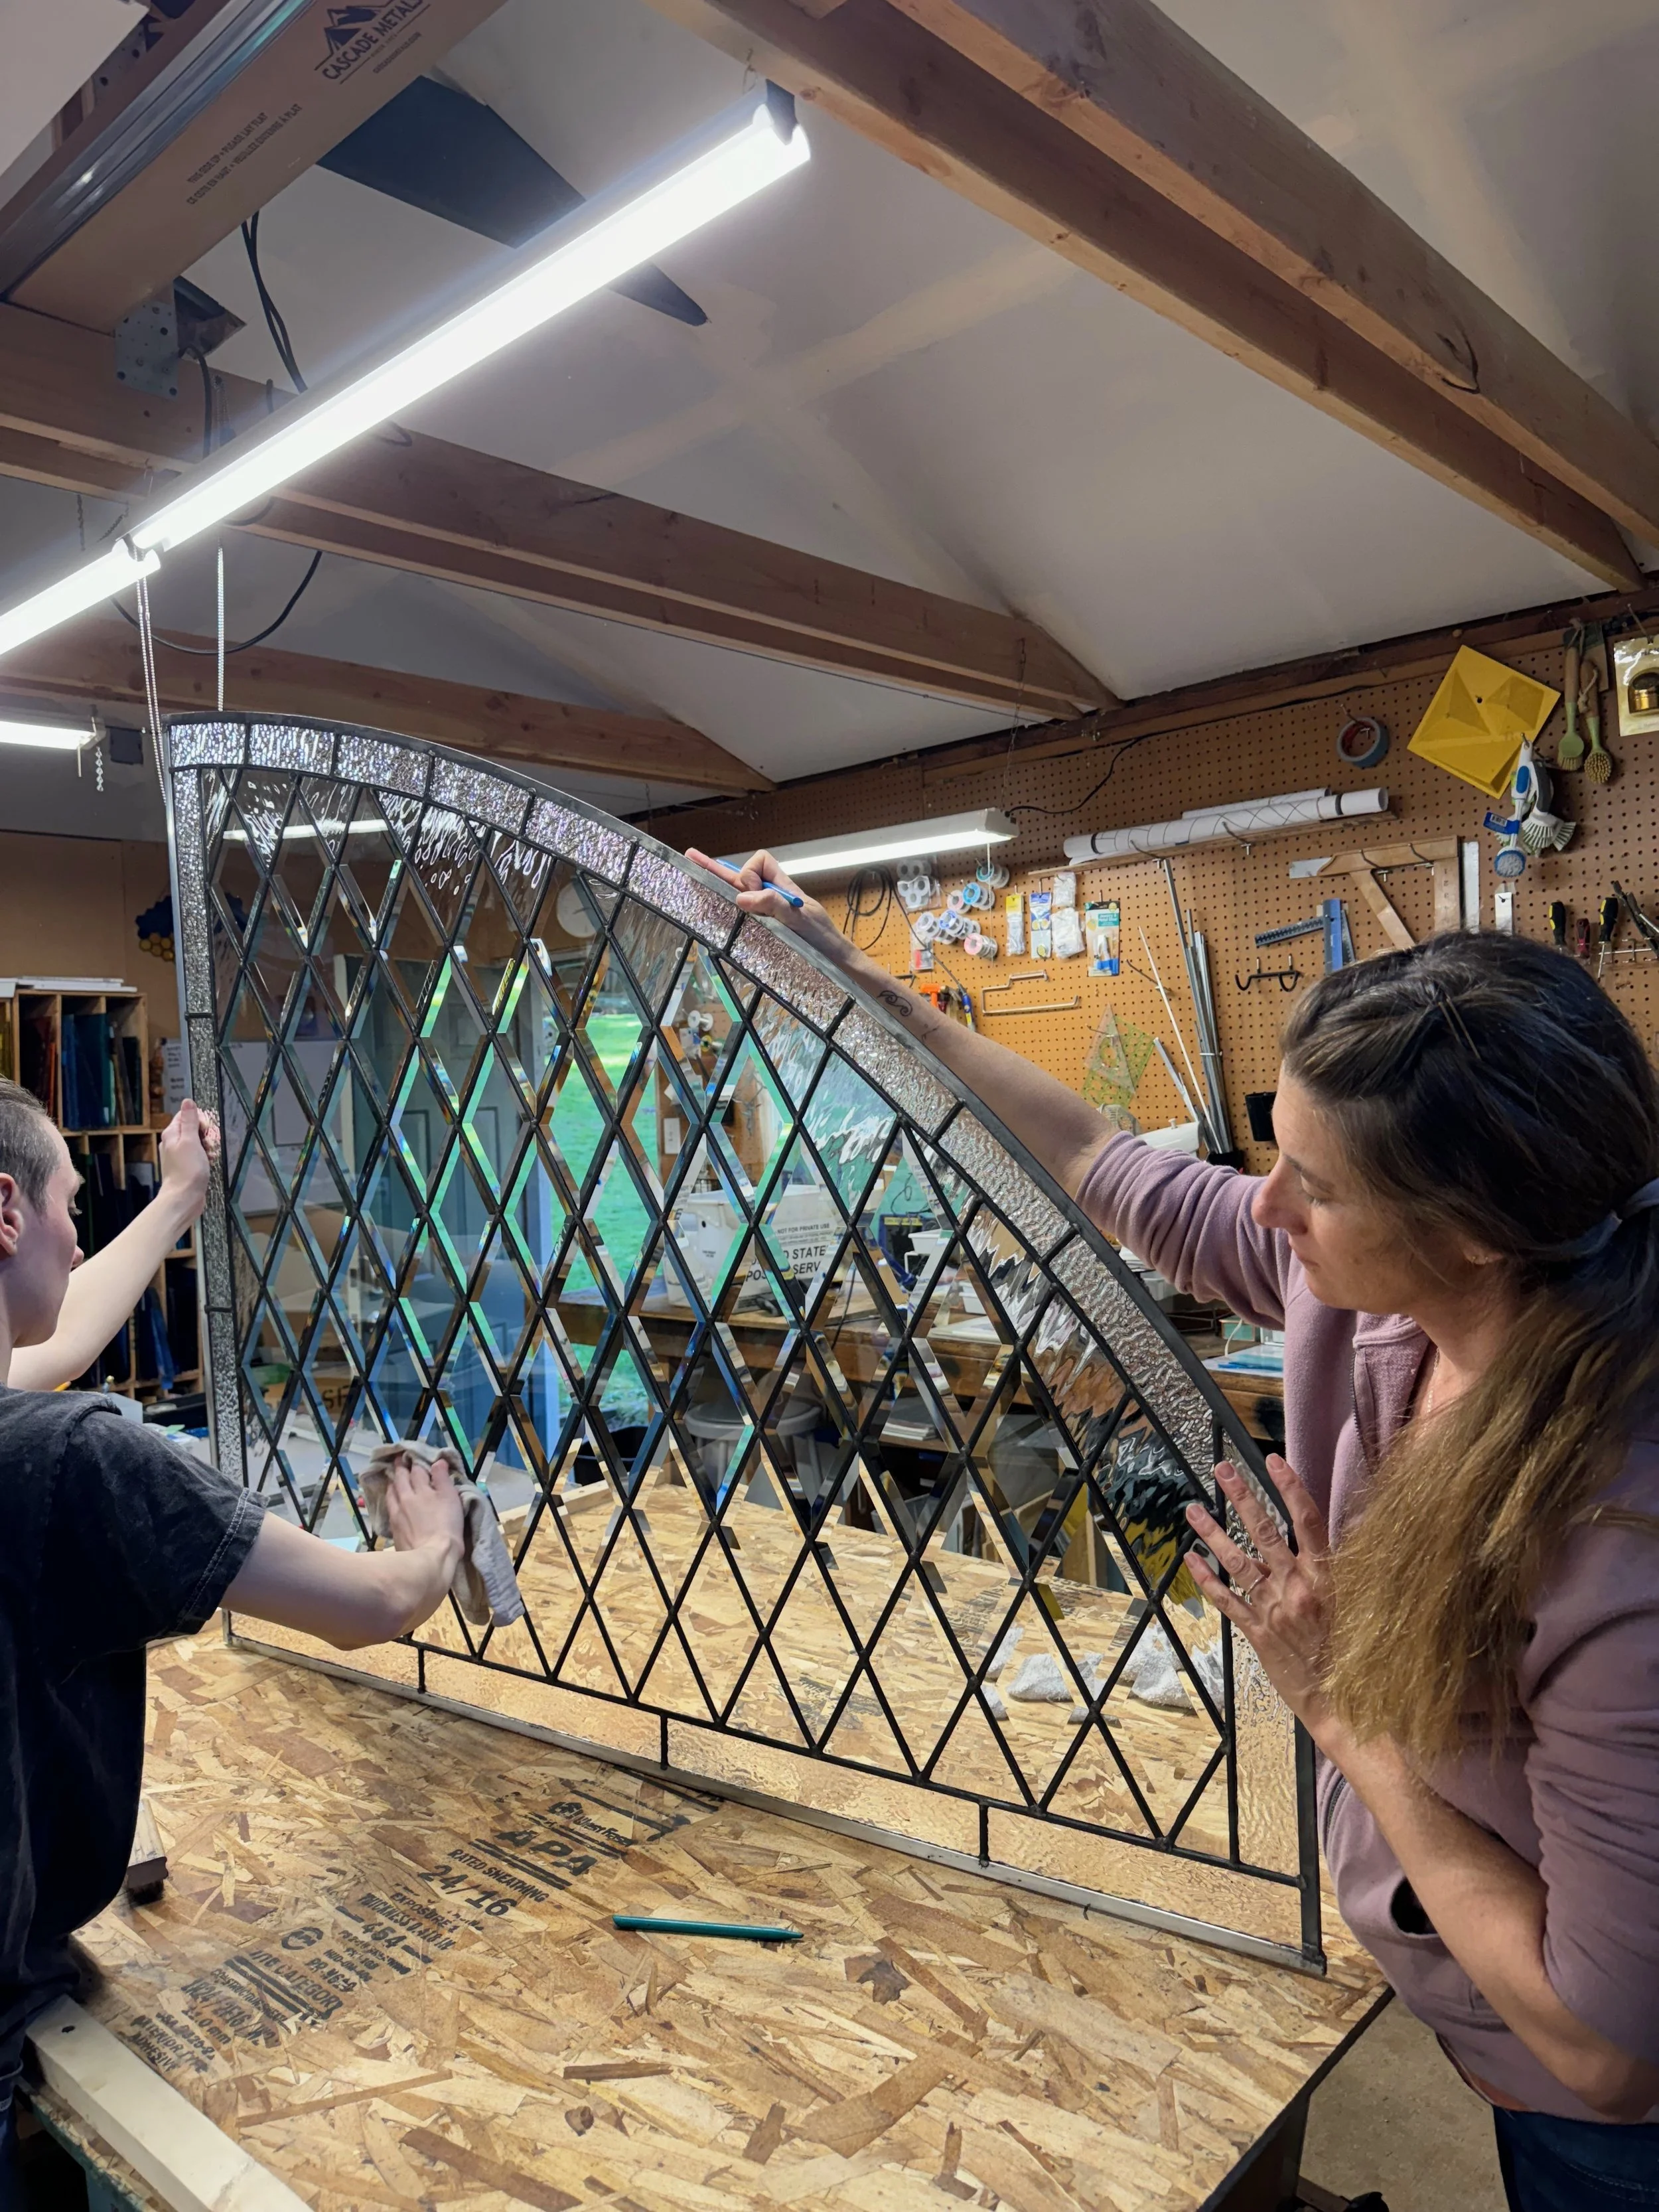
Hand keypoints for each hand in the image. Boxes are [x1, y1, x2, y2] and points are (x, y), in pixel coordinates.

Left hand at [158, 1099, 219, 1223]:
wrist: (184, 1198)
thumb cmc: (188, 1169)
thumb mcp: (190, 1140)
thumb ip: (189, 1120)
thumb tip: (187, 1101)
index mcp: (171, 1134)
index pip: (186, 1115)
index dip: (200, 1120)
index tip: (206, 1131)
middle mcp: (172, 1142)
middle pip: (193, 1128)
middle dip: (206, 1134)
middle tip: (209, 1145)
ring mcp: (179, 1155)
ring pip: (198, 1142)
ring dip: (208, 1146)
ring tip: (210, 1155)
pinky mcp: (186, 1166)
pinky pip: (198, 1155)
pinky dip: (206, 1157)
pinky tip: (210, 1162)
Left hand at [384, 1449, 463, 1568]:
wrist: (431, 1556)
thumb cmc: (446, 1526)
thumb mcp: (451, 1499)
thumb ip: (443, 1479)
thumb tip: (438, 1461)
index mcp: (422, 1489)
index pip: (417, 1471)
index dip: (416, 1463)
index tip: (414, 1457)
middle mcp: (406, 1498)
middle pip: (401, 1479)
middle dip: (400, 1468)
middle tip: (399, 1461)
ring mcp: (398, 1513)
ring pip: (392, 1492)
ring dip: (393, 1483)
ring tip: (393, 1478)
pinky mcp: (394, 1527)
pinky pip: (389, 1507)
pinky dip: (390, 1498)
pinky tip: (392, 1500)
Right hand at [685, 847, 854, 968]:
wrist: (834, 961)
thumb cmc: (823, 938)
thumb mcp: (801, 918)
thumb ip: (774, 904)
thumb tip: (741, 897)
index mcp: (782, 887)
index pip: (761, 861)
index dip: (750, 872)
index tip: (752, 893)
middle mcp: (771, 896)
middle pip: (741, 876)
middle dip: (716, 868)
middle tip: (690, 856)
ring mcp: (766, 912)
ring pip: (739, 894)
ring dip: (722, 885)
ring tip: (697, 870)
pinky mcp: (764, 928)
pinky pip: (742, 914)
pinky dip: (728, 905)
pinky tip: (713, 904)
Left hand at [1184, 1456, 1335, 1733]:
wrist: (1344, 1705)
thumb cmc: (1359, 1654)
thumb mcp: (1363, 1606)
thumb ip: (1345, 1572)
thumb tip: (1336, 1536)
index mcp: (1328, 1576)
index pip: (1307, 1521)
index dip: (1289, 1488)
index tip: (1272, 1459)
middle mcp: (1298, 1586)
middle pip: (1264, 1531)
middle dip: (1241, 1495)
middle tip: (1221, 1466)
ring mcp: (1274, 1608)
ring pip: (1238, 1561)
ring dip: (1214, 1532)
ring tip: (1193, 1507)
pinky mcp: (1258, 1632)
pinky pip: (1227, 1599)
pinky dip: (1207, 1579)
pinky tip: (1191, 1559)